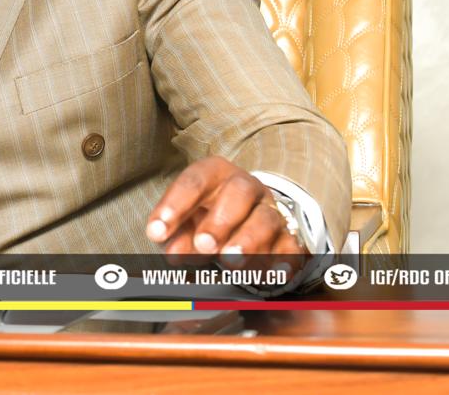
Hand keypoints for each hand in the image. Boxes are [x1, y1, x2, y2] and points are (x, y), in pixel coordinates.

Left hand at [145, 157, 305, 267]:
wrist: (246, 217)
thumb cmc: (206, 216)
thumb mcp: (185, 221)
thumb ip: (176, 235)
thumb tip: (174, 253)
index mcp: (215, 174)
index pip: (195, 180)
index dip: (175, 205)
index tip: (157, 232)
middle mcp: (247, 187)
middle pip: (240, 191)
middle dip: (220, 220)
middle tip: (204, 246)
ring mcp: (270, 211)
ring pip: (266, 220)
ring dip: (248, 242)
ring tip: (230, 264)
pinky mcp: (289, 237)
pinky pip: (291, 247)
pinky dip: (283, 262)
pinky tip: (270, 275)